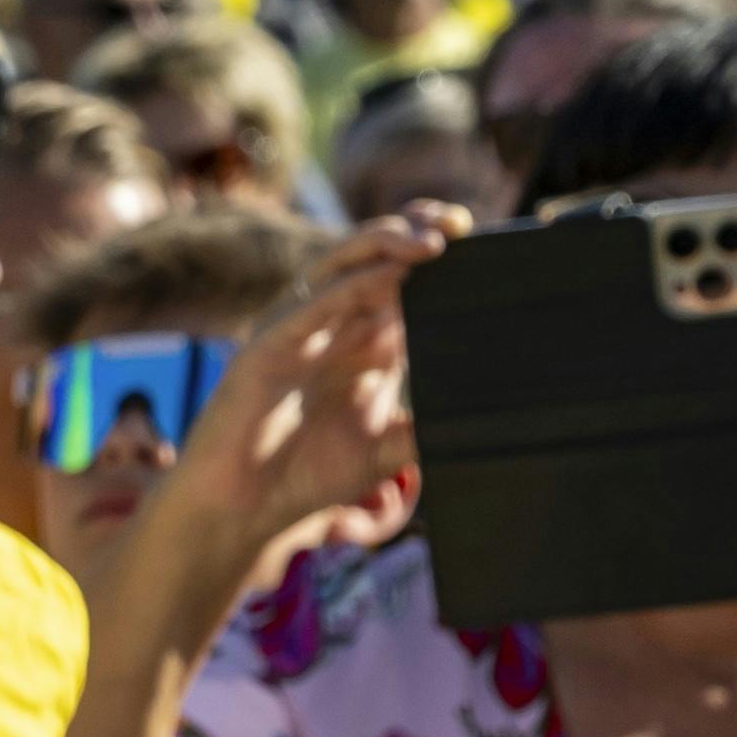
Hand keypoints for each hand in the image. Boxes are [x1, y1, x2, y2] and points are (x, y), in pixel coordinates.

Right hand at [139, 211, 446, 601]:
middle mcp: (330, 327)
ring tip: (431, 241)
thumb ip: (431, 430)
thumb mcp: (389, 450)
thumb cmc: (305, 478)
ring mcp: (296, 332)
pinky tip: (390, 273)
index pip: (402, 275)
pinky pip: (312, 306)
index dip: (434, 249)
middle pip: (374, 255)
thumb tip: (494, 423)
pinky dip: (352, 285)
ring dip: (386, 244)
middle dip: (416, 230)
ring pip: (341, 265)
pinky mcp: (266, 349)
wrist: (243, 511)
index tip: (476, 238)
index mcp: (363, 342)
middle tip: (457, 225)